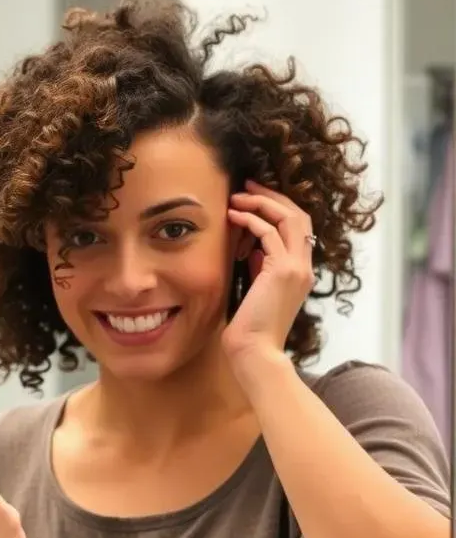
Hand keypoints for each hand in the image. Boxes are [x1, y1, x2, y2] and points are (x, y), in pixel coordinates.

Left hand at [223, 180, 315, 371]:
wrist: (255, 352)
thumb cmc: (250, 329)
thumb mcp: (257, 292)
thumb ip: (261, 269)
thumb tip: (253, 251)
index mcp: (300, 272)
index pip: (298, 228)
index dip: (277, 208)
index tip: (253, 198)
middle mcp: (304, 267)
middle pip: (298, 215)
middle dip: (272, 196)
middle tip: (247, 185)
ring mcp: (297, 268)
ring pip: (288, 218)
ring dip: (261, 202)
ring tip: (236, 196)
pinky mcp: (282, 271)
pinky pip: (269, 233)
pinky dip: (251, 220)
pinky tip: (233, 215)